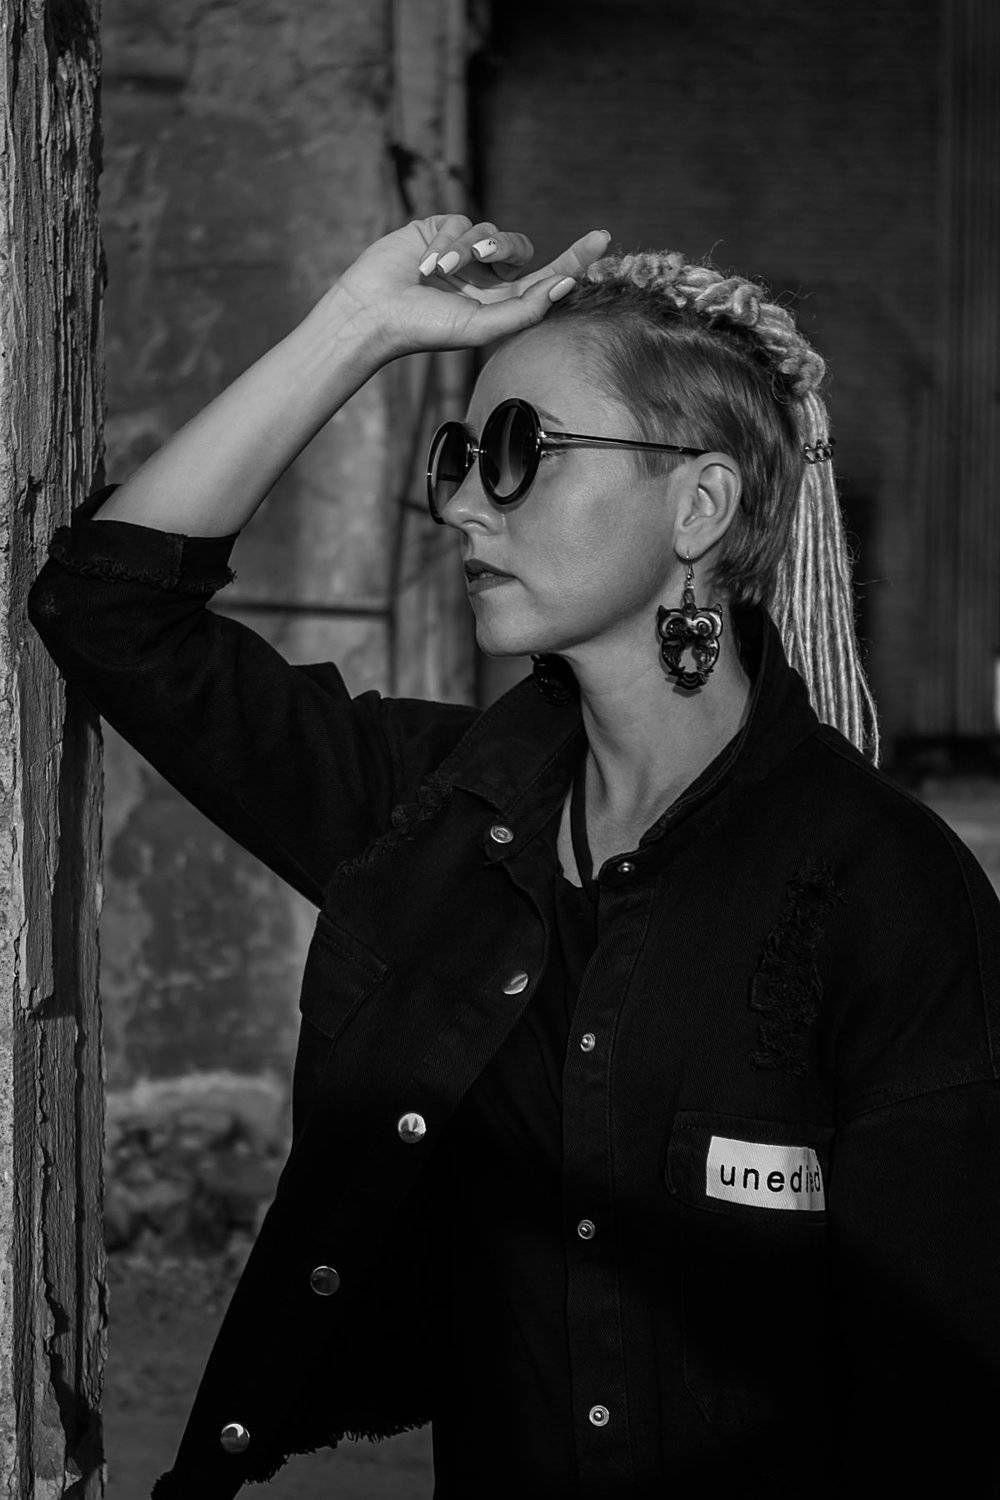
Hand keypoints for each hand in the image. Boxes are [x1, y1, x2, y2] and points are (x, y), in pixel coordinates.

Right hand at [332, 214, 611, 357]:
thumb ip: (526, 309)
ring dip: (464, 252)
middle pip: (521, 248)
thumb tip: (565, 284)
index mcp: (502, 304)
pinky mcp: (441, 231)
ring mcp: (465, 253)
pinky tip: (423, 266)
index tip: (603, 239)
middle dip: (509, 248)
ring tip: (436, 275)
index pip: (547, 278)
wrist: (375, 313)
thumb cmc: (426, 329)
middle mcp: (487, 277)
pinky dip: (444, 246)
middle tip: (490, 252)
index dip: (575, 259)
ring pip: (488, 233)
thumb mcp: (481, 327)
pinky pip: (459, 225)